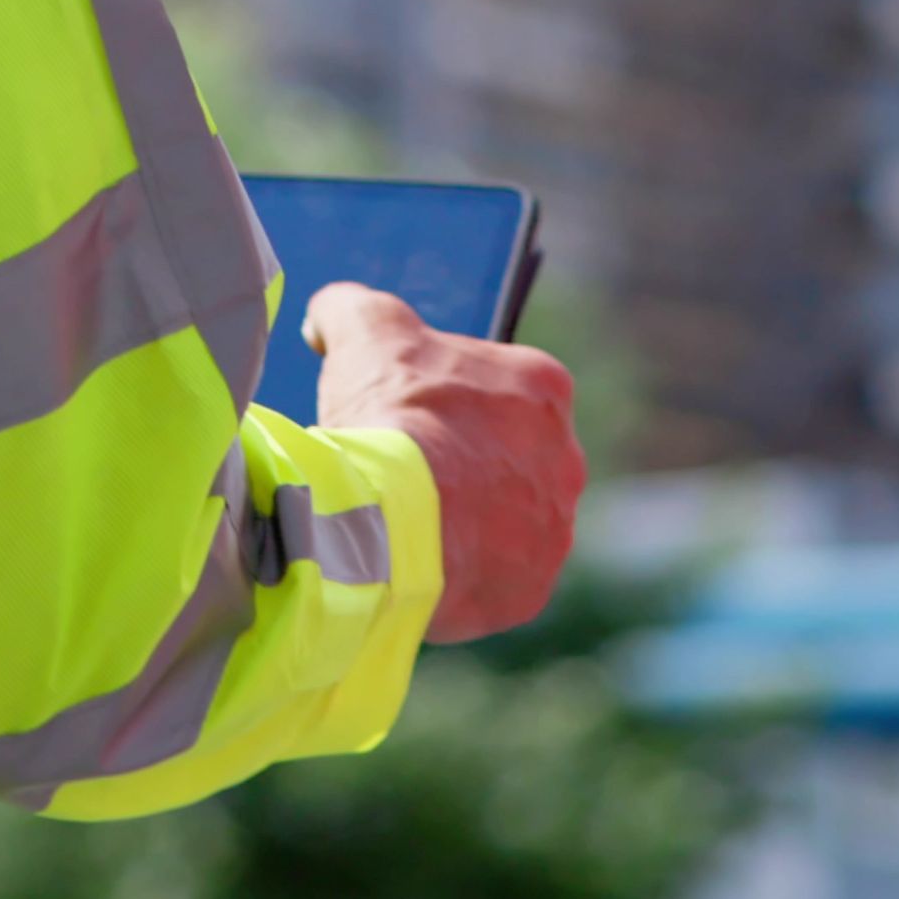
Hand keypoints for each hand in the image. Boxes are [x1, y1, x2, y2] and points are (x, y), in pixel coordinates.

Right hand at [303, 284, 582, 641]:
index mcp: (542, 386)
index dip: (449, 399)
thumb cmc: (386, 417)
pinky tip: (417, 565)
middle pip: (510, 457)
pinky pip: (497, 579)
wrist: (386, 520)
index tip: (409, 415)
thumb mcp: (363, 332)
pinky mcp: (531, 590)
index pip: (502, 387)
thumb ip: (354, 309)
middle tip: (406, 472)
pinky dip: (462, 575)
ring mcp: (554, 529)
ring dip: (467, 522)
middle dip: (465, 463)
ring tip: (406, 526)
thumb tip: (331, 312)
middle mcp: (567, 458)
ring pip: (508, 522)